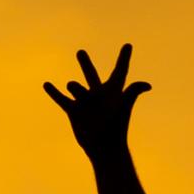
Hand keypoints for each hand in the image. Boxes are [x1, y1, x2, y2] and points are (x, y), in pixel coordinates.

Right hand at [43, 44, 149, 161]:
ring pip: (75, 87)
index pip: (120, 70)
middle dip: (85, 63)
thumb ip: (132, 91)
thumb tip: (147, 85)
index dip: (124, 58)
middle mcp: (99, 94)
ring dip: (75, 87)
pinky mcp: (74, 111)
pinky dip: (54, 92)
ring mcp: (85, 102)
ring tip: (74, 88)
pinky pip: (61, 99)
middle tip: (80, 52)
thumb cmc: (116, 127)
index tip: (128, 46)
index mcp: (114, 90)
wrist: (104, 148)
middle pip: (91, 74)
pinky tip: (47, 84)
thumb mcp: (123, 106)